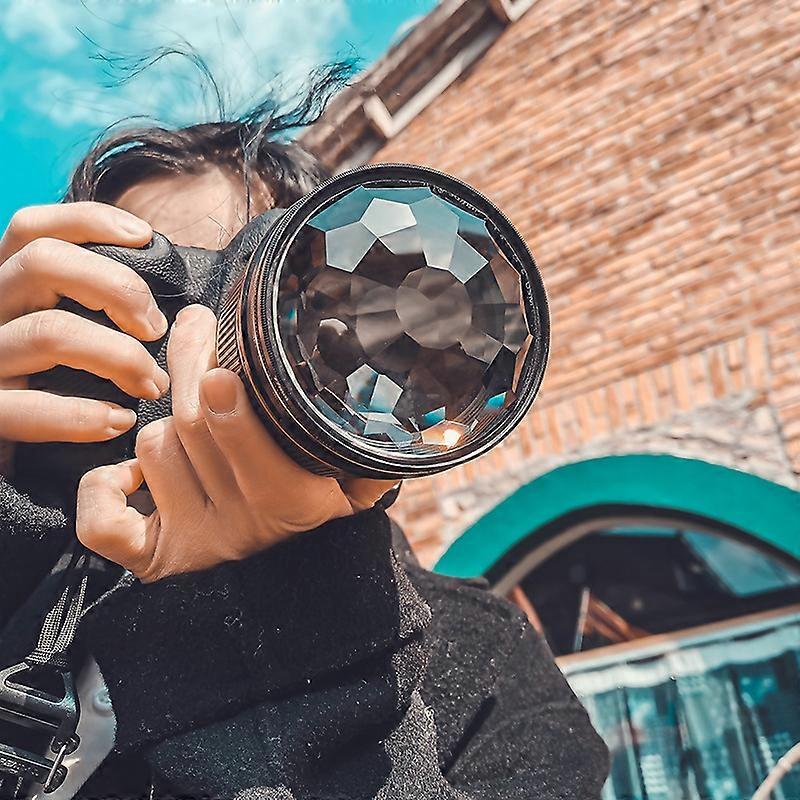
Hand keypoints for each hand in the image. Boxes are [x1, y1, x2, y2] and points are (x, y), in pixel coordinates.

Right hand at [0, 202, 169, 473]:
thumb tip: (179, 303)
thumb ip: (103, 310)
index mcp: (11, 289)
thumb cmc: (65, 391)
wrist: (27, 467)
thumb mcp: (79, 337)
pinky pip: (24, 409)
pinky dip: (80, 416)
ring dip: (118, 356)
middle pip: (41, 262)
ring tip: (153, 384)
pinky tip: (118, 421)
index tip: (145, 237)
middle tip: (158, 327)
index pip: (32, 229)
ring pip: (47, 331)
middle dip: (116, 286)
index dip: (89, 220)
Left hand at [76, 305, 397, 581]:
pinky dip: (103, 492)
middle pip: (186, 424)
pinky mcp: (154, 562)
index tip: (209, 326)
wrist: (285, 605)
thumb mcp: (354, 494)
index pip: (236, 426)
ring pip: (150, 451)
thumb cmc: (315, 524)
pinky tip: (129, 477)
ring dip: (163, 430)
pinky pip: (104, 525)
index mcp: (291, 500)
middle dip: (186, 366)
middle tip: (193, 329)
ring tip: (192, 425)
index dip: (213, 374)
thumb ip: (374, 460)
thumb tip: (417, 428)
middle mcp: (239, 525)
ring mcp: (193, 543)